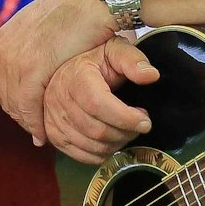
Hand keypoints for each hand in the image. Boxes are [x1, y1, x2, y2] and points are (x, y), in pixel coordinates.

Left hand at [0, 0, 119, 142]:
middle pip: (3, 94)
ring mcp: (14, 55)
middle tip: (37, 132)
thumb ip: (32, 48)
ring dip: (28, 122)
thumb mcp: (44, 29)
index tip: (29, 118)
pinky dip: (35, 121)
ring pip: (14, 103)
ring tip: (43, 135)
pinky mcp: (31, 66)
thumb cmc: (79, 13)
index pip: (0, 81)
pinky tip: (45, 132)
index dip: (14, 103)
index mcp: (2, 37)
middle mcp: (3, 46)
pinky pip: (27, 104)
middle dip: (20, 116)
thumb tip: (30, 68)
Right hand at [41, 37, 160, 163]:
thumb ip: (132, 60)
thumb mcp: (113, 50)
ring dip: (116, 144)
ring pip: (91, 145)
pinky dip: (102, 154)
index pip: (98, 105)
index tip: (145, 121)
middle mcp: (59, 99)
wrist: (67, 67)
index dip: (125, 118)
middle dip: (125, 132)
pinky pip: (81, 155)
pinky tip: (113, 140)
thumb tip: (151, 75)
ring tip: (127, 130)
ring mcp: (53, 119)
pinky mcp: (53, 134)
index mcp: (75, 77)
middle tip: (139, 124)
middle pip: (96, 130)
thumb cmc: (94, 60)